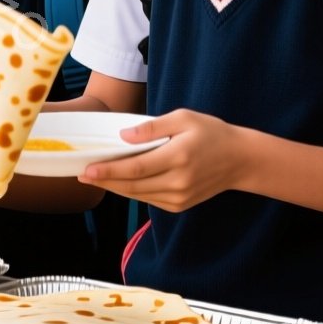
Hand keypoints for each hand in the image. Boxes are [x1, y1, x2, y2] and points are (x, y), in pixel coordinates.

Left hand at [77, 110, 245, 212]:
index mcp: (178, 157)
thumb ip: (152, 127)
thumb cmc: (211, 133)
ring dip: (115, 188)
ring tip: (95, 178)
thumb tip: (124, 136)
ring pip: (138, 195)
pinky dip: (132, 192)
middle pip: (132, 185)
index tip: (87, 169)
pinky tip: (120, 182)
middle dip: (105, 181)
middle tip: (82, 175)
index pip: (135, 168)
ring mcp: (179, 197)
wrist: (240, 160)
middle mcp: (178, 181)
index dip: (108, 170)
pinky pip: (148, 199)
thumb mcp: (184, 118)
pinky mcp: (180, 205)